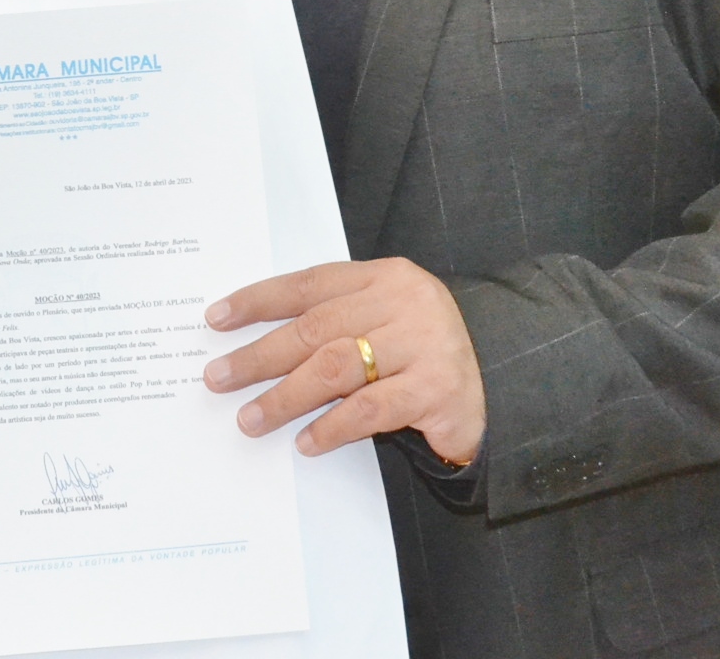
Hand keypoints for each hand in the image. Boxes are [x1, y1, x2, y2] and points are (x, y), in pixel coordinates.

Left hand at [203, 257, 484, 464]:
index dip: (259, 300)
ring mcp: (426, 343)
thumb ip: (335, 322)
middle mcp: (407, 301)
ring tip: (251, 418)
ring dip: (285, 396)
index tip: (217, 320)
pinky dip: (332, 426)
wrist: (502, 384)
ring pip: (337, 367)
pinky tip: (307, 442)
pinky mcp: (439, 389)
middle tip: (219, 377)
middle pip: (316, 328)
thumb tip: (255, 346)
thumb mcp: (382, 322)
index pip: (310, 284)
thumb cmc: (421, 354)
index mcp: (385, 276)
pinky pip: (371, 408)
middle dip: (260, 355)